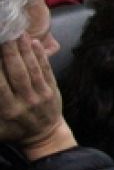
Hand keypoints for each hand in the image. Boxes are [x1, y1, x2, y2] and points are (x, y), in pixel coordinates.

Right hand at [0, 37, 76, 160]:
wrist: (44, 136)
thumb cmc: (14, 130)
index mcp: (8, 110)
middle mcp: (25, 101)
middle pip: (16, 73)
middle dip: (9, 53)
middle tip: (4, 34)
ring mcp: (41, 95)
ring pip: (32, 69)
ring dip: (24, 50)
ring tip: (17, 33)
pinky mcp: (53, 90)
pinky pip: (46, 70)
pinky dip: (40, 56)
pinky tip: (34, 42)